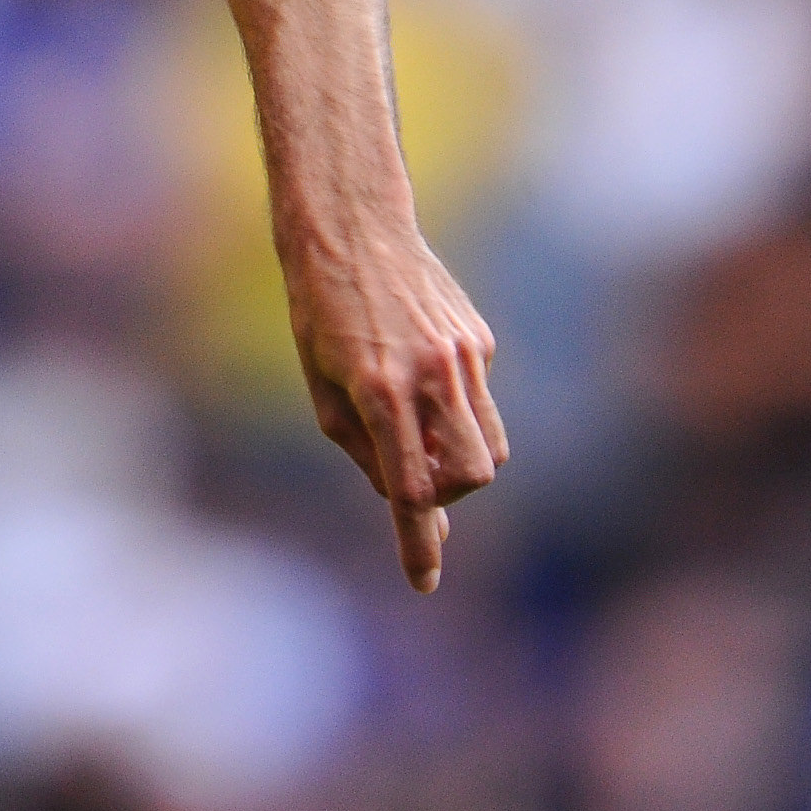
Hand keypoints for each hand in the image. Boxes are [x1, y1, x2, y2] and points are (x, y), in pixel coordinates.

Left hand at [284, 223, 505, 592]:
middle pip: (473, 476)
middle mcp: (430, 374)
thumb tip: (415, 507)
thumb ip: (367, 452)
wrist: (350, 227)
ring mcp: (462, 355)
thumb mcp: (323, 389)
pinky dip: (456, 409)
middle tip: (413, 479)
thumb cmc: (319, 313)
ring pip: (492, 445)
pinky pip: (479, 398)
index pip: (412, 490)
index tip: (424, 583)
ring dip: (461, 459)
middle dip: (450, 495)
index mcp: (380, 391)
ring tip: (417, 430)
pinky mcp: (478, 339)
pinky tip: (418, 368)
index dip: (418, 544)